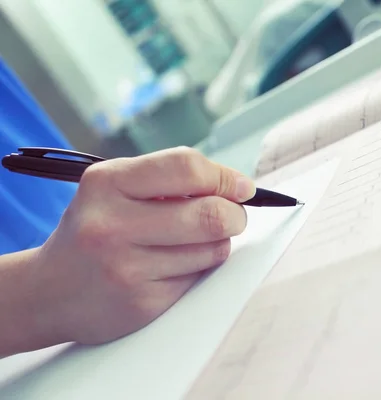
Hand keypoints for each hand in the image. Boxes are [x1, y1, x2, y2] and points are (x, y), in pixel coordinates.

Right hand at [29, 146, 255, 345]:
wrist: (47, 290)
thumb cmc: (95, 228)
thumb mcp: (114, 188)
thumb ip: (168, 178)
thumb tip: (235, 186)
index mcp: (107, 183)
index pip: (187, 168)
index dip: (225, 177)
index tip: (242, 187)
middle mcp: (112, 224)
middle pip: (210, 214)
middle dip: (235, 215)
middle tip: (235, 216)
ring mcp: (126, 268)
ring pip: (212, 249)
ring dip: (218, 243)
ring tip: (196, 241)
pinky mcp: (141, 303)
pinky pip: (198, 277)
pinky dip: (200, 267)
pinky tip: (175, 265)